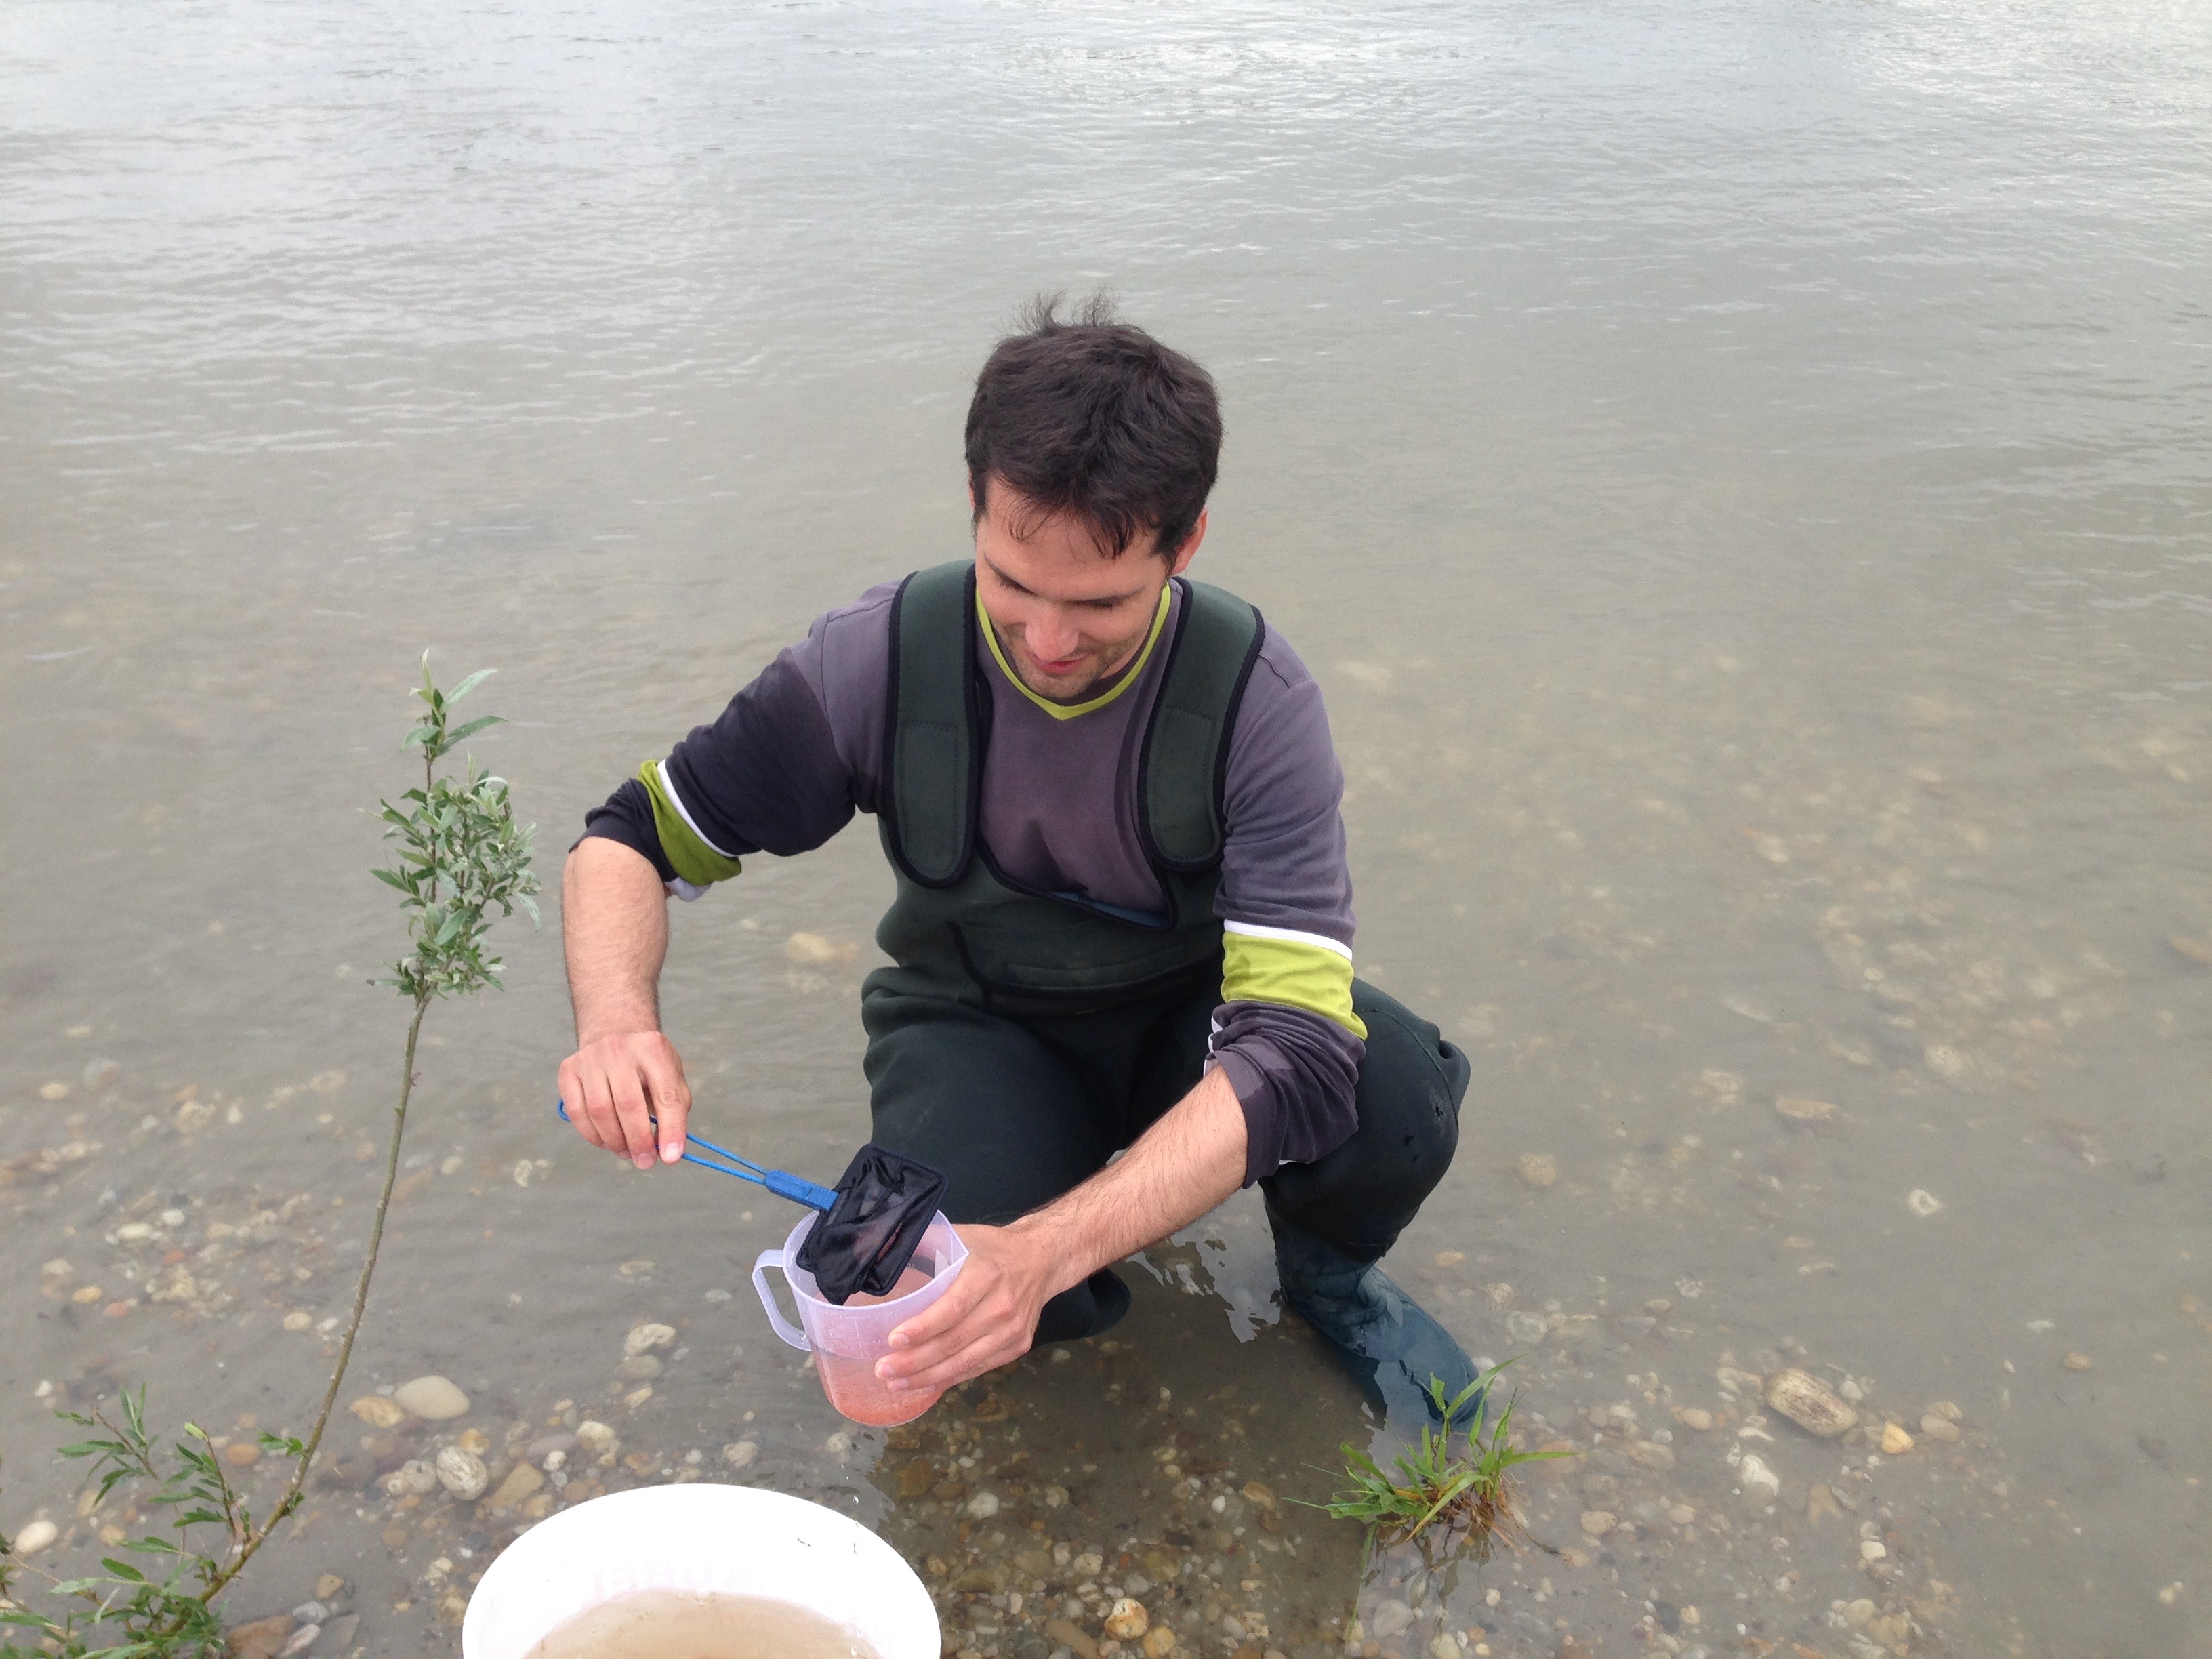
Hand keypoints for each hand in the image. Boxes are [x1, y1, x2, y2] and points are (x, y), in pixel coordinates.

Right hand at [557, 1030, 690, 1169]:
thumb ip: (674, 1111)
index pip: (666, 1095)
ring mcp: (590, 1058)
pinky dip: (592, 1135)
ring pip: (599, 1111)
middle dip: (638, 1141)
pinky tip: (606, 1141)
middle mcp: (620, 1048)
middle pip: (628, 1104)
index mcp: (654, 1049)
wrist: (613, 1034)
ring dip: (614, 1141)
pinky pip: (576, 1112)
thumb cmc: (647, 1066)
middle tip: (645, 1162)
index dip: (671, 1130)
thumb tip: (668, 1152)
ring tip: (627, 1152)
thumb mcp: (671, 1077)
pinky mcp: (568, 1070)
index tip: (671, 1158)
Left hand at [876, 1222, 1062, 1393]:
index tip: (893, 1339)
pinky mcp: (1017, 1346)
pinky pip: (978, 1368)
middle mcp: (1002, 1306)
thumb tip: (877, 1247)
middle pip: (954, 1342)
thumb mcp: (960, 1235)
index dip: (923, 1328)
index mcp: (986, 1274)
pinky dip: (950, 1378)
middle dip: (915, 1361)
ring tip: (896, 1382)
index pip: (953, 1308)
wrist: (1041, 1259)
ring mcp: (1012, 1331)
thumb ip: (922, 1242)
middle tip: (883, 1369)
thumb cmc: (992, 1248)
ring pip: (965, 1362)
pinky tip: (926, 1383)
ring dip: (928, 1376)